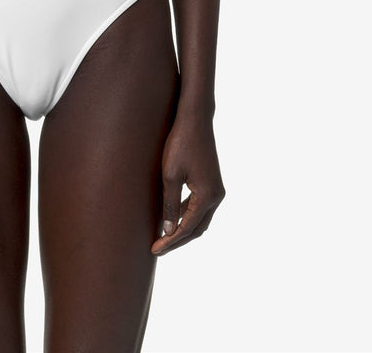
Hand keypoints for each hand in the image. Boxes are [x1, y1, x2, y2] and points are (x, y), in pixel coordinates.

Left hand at [150, 110, 224, 255]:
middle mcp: (216, 197)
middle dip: (178, 240)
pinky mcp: (213, 183)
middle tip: (158, 248)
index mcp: (207, 197)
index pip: (187, 228)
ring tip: (163, 236)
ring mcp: (217, 190)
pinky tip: (173, 217)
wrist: (195, 121)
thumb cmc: (180, 145)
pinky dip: (188, 216)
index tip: (154, 250)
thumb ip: (169, 205)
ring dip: (184, 229)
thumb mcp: (170, 175)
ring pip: (200, 220)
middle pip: (197, 229)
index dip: (170, 241)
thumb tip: (168, 231)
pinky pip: (201, 208)